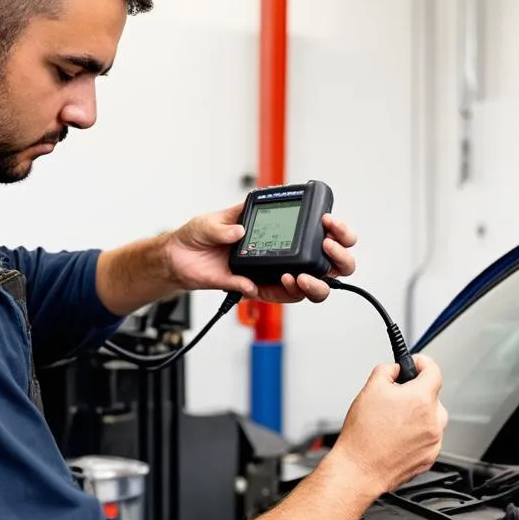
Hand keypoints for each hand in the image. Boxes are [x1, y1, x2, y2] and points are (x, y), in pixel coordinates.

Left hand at [163, 203, 356, 302]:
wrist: (179, 258)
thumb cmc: (200, 235)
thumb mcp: (212, 221)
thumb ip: (225, 226)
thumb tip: (240, 232)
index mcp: (279, 229)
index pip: (317, 230)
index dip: (335, 229)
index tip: (329, 223)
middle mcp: (282, 253)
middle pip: (328, 262)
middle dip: (339, 259)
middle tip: (329, 250)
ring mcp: (274, 273)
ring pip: (311, 286)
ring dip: (315, 283)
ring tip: (302, 277)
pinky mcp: (260, 289)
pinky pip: (280, 298)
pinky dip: (284, 293)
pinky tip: (281, 281)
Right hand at [330, 355, 447, 494]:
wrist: (360, 469)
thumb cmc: (363, 434)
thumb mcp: (370, 389)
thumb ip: (387, 370)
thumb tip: (395, 369)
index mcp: (421, 399)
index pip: (434, 370)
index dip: (422, 363)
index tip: (415, 364)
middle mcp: (433, 420)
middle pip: (432, 396)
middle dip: (416, 393)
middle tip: (395, 398)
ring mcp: (433, 441)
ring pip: (432, 418)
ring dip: (418, 415)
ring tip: (393, 422)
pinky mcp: (430, 457)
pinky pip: (428, 438)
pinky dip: (417, 435)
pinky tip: (397, 437)